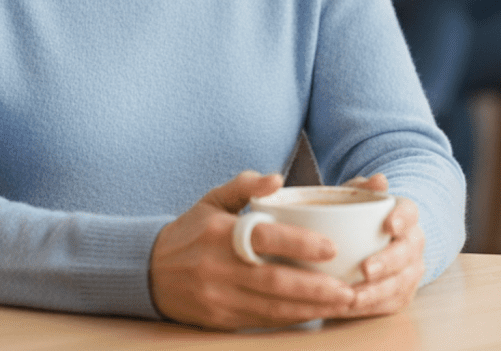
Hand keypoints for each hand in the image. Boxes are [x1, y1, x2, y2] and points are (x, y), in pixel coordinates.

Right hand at [149, 170, 358, 330]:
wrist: (151, 272)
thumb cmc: (192, 231)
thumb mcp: (211, 199)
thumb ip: (244, 186)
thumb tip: (277, 178)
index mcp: (220, 232)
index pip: (264, 238)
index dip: (299, 244)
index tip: (332, 247)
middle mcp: (220, 267)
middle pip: (275, 281)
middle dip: (315, 287)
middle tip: (349, 287)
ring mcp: (220, 297)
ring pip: (273, 307)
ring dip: (311, 308)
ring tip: (343, 303)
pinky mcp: (222, 320)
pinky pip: (263, 322)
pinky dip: (292, 319)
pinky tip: (315, 314)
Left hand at [342, 173, 424, 315]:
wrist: (364, 240)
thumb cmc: (356, 214)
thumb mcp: (355, 196)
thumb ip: (363, 188)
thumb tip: (379, 180)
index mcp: (404, 214)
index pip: (410, 212)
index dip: (402, 219)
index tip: (389, 225)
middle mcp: (413, 242)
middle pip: (407, 252)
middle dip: (388, 263)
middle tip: (366, 269)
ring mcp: (411, 269)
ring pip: (402, 283)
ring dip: (378, 292)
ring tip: (354, 296)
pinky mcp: (403, 293)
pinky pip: (392, 303)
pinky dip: (373, 307)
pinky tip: (353, 307)